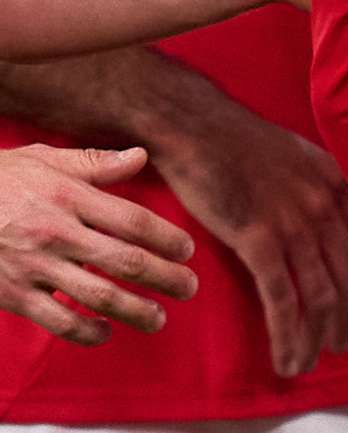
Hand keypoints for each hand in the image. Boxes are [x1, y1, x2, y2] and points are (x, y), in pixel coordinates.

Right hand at [0, 146, 197, 344]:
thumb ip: (94, 163)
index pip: (134, 220)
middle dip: (165, 278)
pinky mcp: (11, 295)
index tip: (187, 251)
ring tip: (159, 318)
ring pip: (98, 296)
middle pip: (125, 261)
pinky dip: (86, 332)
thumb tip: (141, 157)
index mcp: (68, 197)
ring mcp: (33, 267)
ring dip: (136, 311)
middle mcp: (55, 232)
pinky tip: (106, 332)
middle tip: (189, 288)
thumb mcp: (43, 160)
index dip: (167, 238)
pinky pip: (57, 321)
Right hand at [145, 102, 347, 376]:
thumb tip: (331, 225)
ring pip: (318, 296)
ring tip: (306, 363)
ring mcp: (295, 222)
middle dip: (345, 321)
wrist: (196, 125)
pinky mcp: (258, 238)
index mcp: (340, 185)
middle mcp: (326, 205)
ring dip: (315, 338)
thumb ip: (321, 192)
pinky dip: (287, 333)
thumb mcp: (301, 160)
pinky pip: (282, 298)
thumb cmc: (240, 142)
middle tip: (338, 348)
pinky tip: (284, 356)